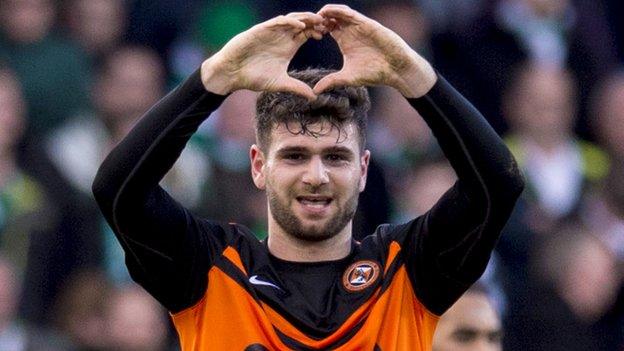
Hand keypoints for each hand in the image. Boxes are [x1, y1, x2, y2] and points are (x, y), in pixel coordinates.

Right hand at [201, 12, 324, 99]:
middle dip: (316, 22)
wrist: (232, 74)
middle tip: (330, 24)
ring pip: (292, 19)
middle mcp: (282, 37)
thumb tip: (314, 98)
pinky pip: (277, 22)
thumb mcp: (280, 83)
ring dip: (306, 19)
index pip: (308, 34)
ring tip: (319, 21)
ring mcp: (271, 32)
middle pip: (303, 24)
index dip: (319, 32)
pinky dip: (289, 22)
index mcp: (288, 46)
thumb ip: (297, 88)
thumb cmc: (254, 77)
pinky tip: (300, 26)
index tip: (332, 34)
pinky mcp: (261, 30)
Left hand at [313, 4, 436, 97]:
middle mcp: (350, 31)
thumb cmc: (374, 73)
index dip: (314, 28)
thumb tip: (315, 91)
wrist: (394, 69)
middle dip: (317, 18)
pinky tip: (327, 12)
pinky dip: (338, 11)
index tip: (302, 33)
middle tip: (305, 22)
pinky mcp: (366, 24)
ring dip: (326, 12)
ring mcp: (358, 26)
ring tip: (314, 16)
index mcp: (344, 40)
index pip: (326, 28)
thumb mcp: (348, 77)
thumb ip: (331, 81)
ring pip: (339, 12)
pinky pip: (350, 14)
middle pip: (330, 18)